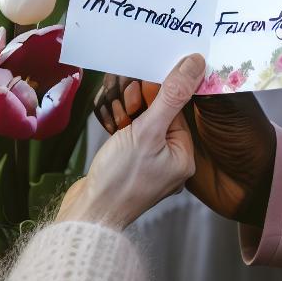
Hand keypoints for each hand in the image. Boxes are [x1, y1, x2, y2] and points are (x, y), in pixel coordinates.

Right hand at [95, 69, 276, 225]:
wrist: (87, 216)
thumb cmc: (118, 181)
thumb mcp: (147, 131)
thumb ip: (171, 96)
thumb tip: (194, 64)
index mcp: (185, 157)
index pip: (178, 109)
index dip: (158, 95)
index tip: (139, 93)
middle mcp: (172, 163)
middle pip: (161, 115)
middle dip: (139, 109)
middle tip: (125, 119)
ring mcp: (151, 167)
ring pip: (143, 124)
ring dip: (126, 118)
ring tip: (116, 131)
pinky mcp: (132, 168)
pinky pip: (131, 138)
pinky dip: (120, 131)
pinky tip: (111, 136)